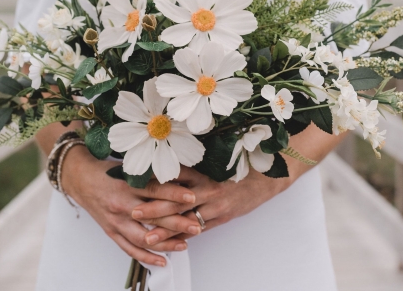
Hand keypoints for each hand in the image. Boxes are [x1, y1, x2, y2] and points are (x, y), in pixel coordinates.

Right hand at [62, 146, 201, 265]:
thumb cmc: (108, 170)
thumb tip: (178, 176)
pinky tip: (162, 261)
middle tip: (196, 226)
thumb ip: (149, 173)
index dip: (174, 194)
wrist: (80, 178)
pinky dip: (146, 257)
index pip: (154, 190)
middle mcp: (121, 203)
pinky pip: (129, 248)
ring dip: (165, 243)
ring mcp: (115, 220)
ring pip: (143, 237)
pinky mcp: (111, 231)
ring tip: (184, 245)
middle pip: (153, 216)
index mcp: (127, 183)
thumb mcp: (128, 166)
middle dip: (176, 223)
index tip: (192, 197)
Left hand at [132, 166, 289, 243]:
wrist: (268, 176)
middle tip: (134, 213)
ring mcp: (216, 206)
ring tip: (148, 237)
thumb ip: (194, 163)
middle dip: (153, 209)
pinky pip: (200, 229)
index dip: (155, 180)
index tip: (135, 183)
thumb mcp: (216, 158)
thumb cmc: (241, 164)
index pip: (174, 176)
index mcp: (204, 170)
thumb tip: (168, 162)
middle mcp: (208, 188)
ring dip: (165, 230)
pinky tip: (171, 242)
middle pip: (176, 201)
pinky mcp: (223, 217)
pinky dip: (185, 236)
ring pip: (186, 220)